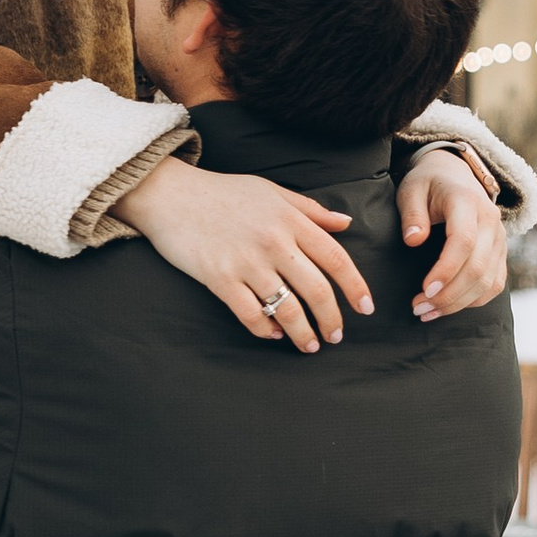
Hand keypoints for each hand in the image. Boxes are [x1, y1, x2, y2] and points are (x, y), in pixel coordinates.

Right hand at [114, 157, 371, 351]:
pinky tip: (273, 335)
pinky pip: (250, 314)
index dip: (355, 287)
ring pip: (287, 309)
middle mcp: (274, 242)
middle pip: (317, 290)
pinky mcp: (219, 278)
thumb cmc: (222, 192)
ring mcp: (246, 262)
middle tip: (336, 336)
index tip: (366, 308)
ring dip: (303, 333)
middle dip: (332, 319)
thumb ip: (309, 209)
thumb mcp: (270, 191)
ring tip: (310, 345)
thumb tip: (345, 223)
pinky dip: (265, 330)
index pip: (336, 258)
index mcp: (290, 219)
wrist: (170, 194)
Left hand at [398, 149, 507, 320]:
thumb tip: (413, 241)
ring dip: (459, 303)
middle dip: (449, 295)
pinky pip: (494, 284)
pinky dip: (473, 300)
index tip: (425, 290)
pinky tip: (448, 307)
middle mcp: (490, 221)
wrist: (455, 174)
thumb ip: (412, 214)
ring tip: (427, 313)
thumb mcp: (411, 190)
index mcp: (467, 202)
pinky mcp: (500, 253)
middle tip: (418, 309)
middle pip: (478, 267)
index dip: (447, 269)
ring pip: (488, 281)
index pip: (464, 241)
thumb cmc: (428, 184)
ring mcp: (499, 239)